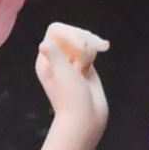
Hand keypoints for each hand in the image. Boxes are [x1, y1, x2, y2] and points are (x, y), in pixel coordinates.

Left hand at [34, 19, 108, 146]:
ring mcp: (70, 61)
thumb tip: (43, 44)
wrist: (85, 119)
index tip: (80, 47)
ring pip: (83, 38)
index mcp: (45, 60)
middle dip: (83, 39)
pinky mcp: (84, 64)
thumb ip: (55, 56)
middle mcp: (56, 59)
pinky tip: (104, 49)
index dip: (70, 33)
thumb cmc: (72, 99)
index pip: (56, 30)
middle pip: (71, 31)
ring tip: (89, 66)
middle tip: (87, 57)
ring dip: (90, 47)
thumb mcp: (63, 75)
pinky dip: (96, 48)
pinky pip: (91, 46)